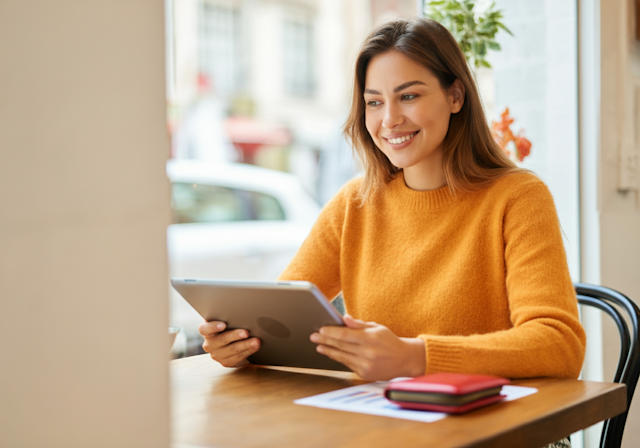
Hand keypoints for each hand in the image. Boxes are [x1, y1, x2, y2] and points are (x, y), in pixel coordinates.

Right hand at [198, 321, 260, 366]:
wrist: (230, 343)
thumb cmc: (228, 327)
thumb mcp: (225, 321)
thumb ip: (228, 318)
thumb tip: (243, 314)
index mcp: (206, 331)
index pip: (205, 329)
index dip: (213, 327)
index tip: (223, 324)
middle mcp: (209, 344)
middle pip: (222, 339)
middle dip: (235, 336)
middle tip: (246, 332)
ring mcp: (217, 355)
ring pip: (232, 350)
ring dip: (246, 345)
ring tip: (256, 341)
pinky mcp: (226, 362)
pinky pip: (238, 357)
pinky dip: (248, 351)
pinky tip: (255, 347)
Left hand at [310, 314, 425, 380]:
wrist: (404, 360)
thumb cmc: (389, 341)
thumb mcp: (377, 328)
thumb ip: (359, 324)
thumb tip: (345, 318)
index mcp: (370, 338)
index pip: (345, 335)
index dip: (331, 332)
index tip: (321, 329)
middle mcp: (368, 353)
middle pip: (341, 345)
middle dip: (325, 340)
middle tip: (313, 336)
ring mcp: (366, 365)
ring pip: (342, 356)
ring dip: (328, 350)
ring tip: (319, 345)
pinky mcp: (365, 374)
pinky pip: (348, 364)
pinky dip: (338, 358)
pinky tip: (331, 353)